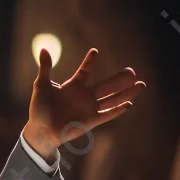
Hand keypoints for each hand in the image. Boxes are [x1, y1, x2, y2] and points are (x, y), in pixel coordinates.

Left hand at [23, 47, 144, 161]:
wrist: (39, 130)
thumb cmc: (39, 109)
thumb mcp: (41, 86)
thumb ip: (45, 68)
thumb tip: (44, 49)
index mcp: (73, 86)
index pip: (85, 71)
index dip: (90, 62)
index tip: (95, 52)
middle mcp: (84, 96)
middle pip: (106, 85)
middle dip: (120, 79)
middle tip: (132, 71)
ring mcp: (88, 108)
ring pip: (112, 99)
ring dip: (126, 93)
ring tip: (140, 85)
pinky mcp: (90, 121)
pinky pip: (107, 114)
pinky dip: (117, 110)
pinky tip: (128, 104)